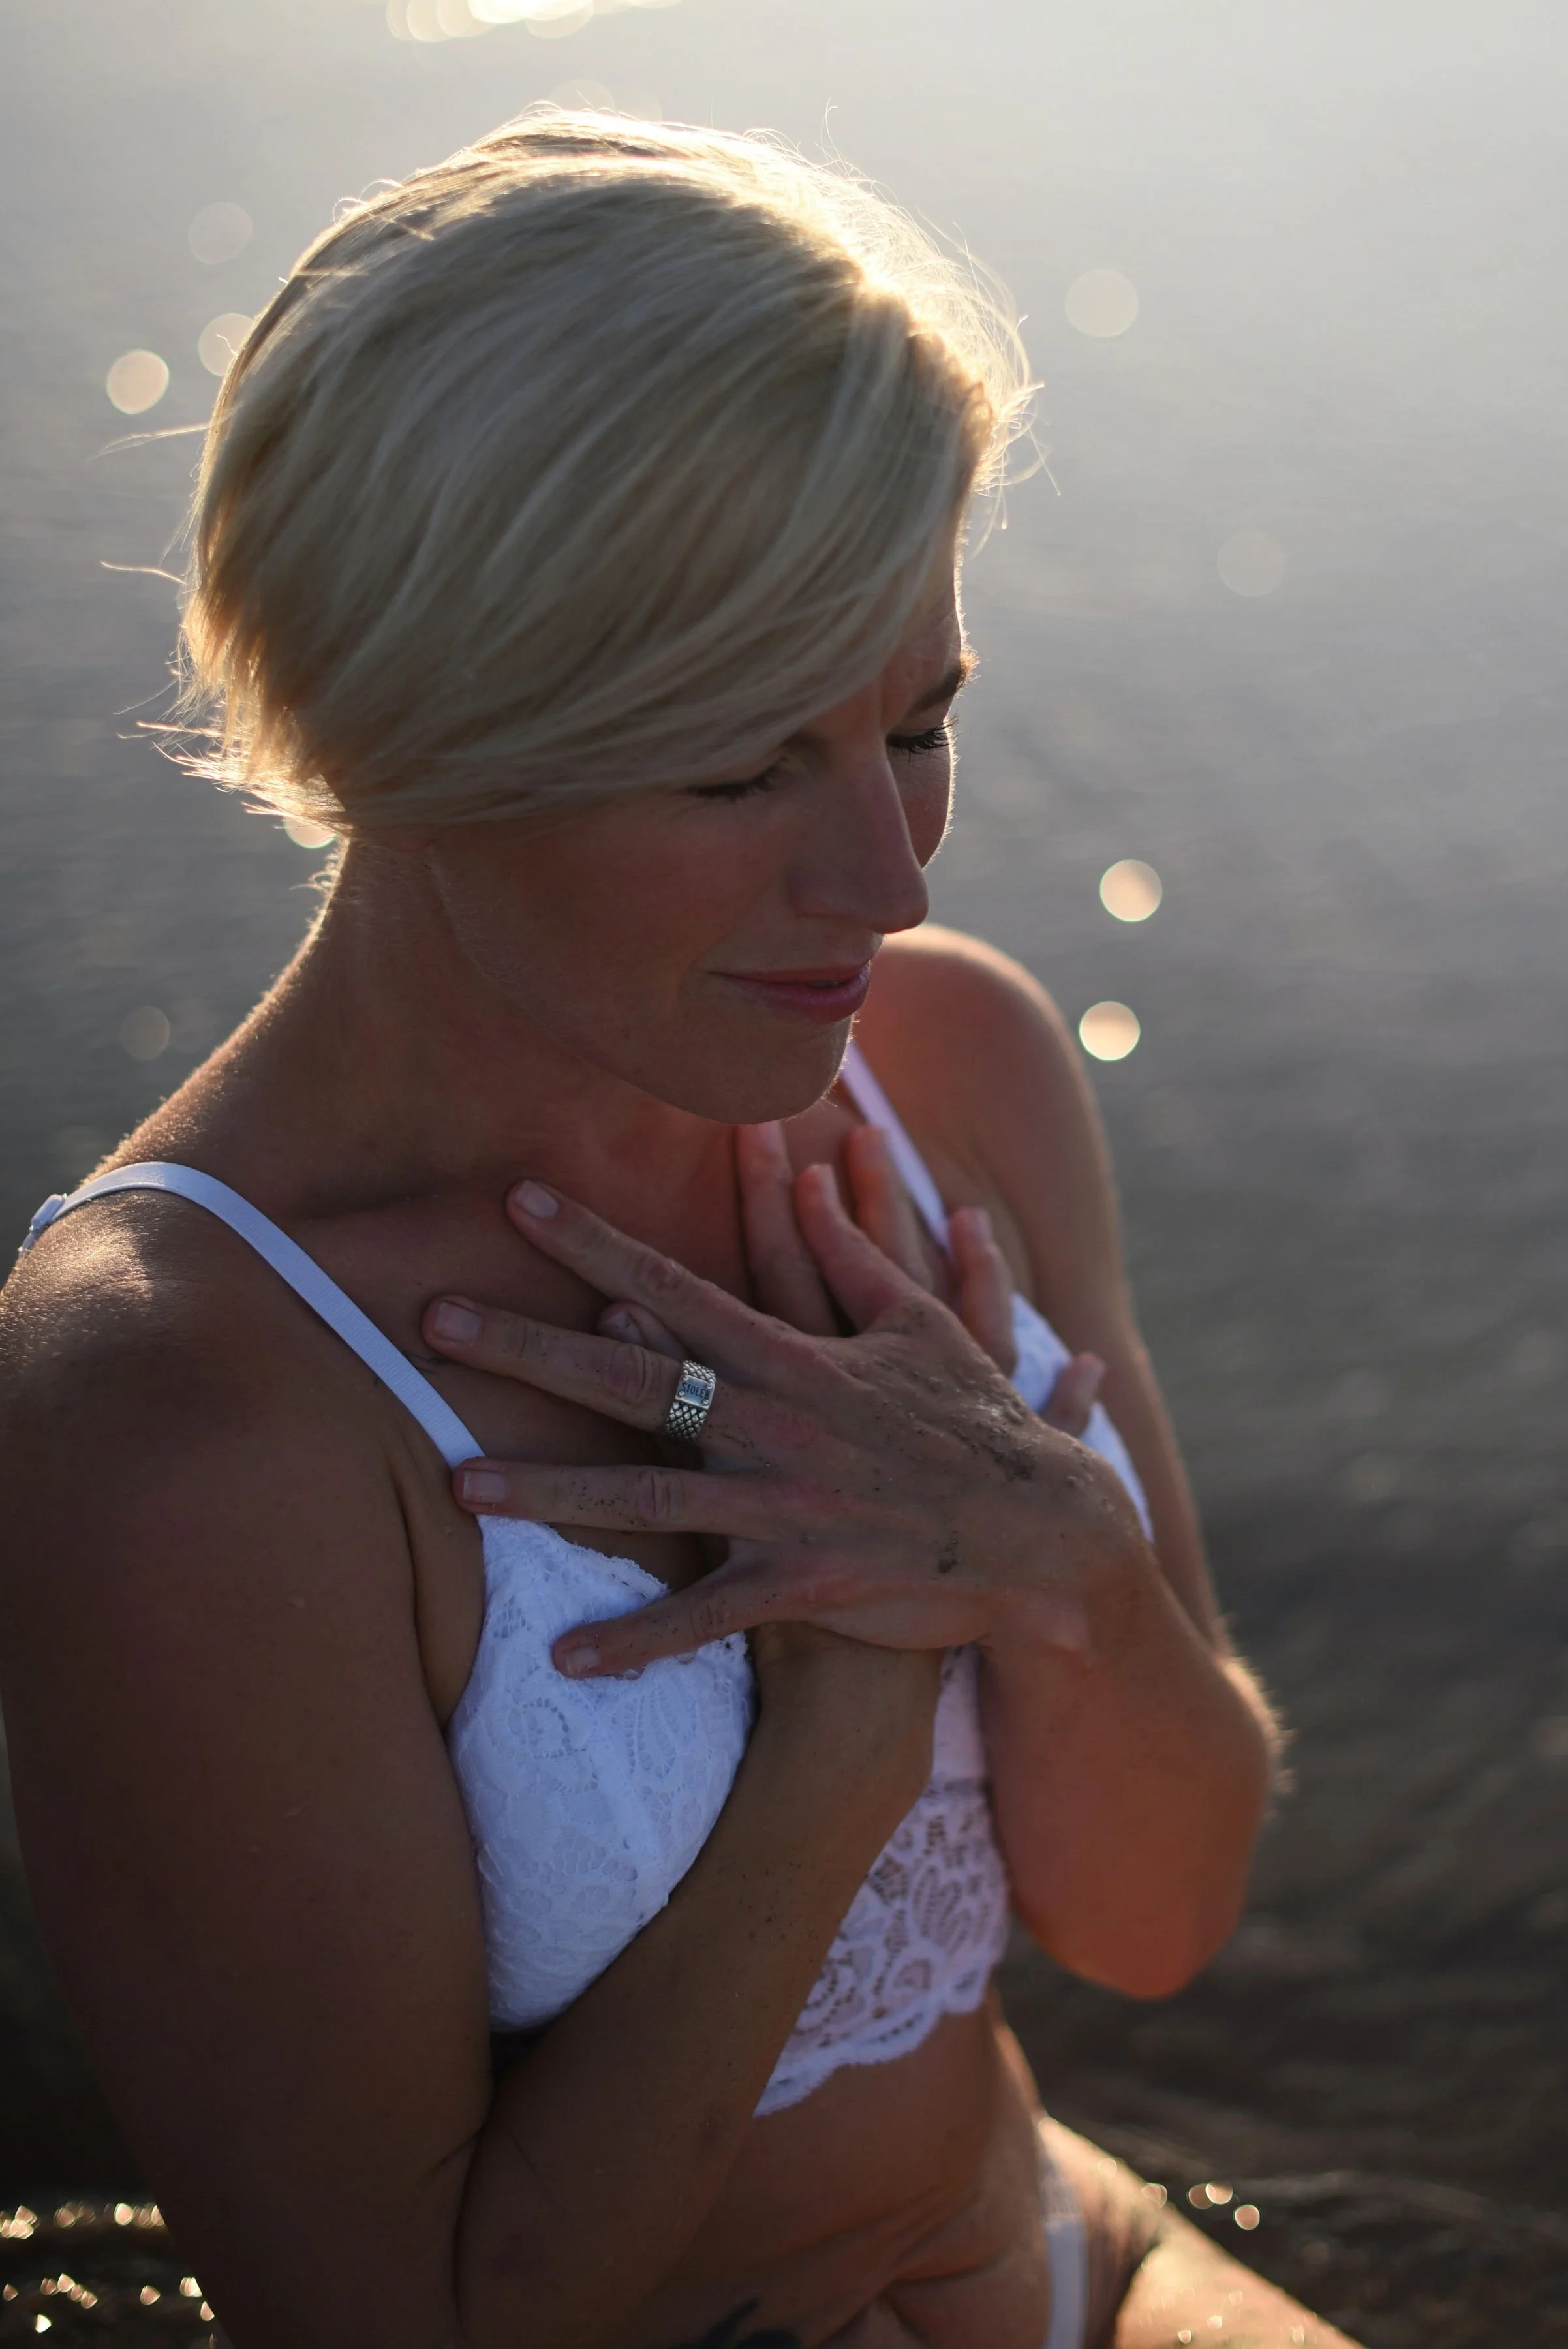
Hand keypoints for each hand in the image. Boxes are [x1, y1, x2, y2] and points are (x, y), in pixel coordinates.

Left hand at [423, 1172, 1145, 1677]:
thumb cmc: (977, 1422)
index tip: (515, 1199)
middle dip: (527, 1348)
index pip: (672, 1283)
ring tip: (459, 1488)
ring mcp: (783, 1505)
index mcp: (792, 1357)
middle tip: (430, 1318)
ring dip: (550, 1494)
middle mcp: (773, 1423)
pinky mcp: (802, 1581)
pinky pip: (704, 1618)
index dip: (590, 1242)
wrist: (1041, 1529)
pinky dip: (636, 1642)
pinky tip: (564, 1660)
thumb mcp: (923, 1327)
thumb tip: (815, 1180)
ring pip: (647, 1498)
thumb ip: (855, 1256)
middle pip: (630, 1380)